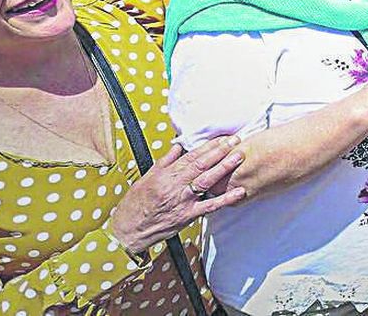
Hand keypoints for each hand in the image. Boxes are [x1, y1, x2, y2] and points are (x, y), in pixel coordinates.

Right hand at [108, 136, 246, 253]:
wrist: (128, 230)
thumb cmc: (136, 204)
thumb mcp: (146, 178)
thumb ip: (164, 162)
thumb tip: (178, 146)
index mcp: (166, 174)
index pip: (191, 156)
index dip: (208, 145)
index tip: (222, 137)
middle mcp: (176, 185)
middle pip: (201, 164)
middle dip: (220, 151)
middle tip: (236, 140)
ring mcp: (183, 200)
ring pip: (206, 181)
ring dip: (224, 167)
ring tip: (239, 156)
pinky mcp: (187, 215)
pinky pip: (209, 206)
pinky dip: (225, 199)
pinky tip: (239, 191)